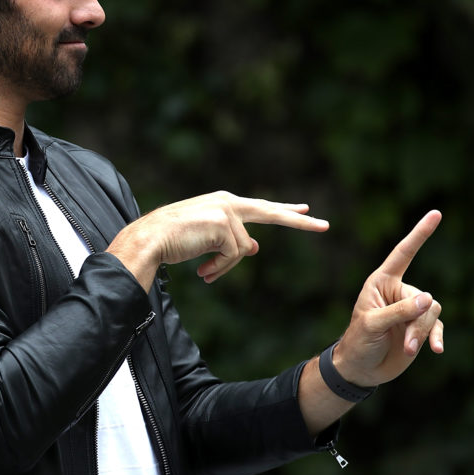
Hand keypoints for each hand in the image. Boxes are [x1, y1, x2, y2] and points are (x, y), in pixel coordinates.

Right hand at [108, 191, 329, 288]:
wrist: (148, 240)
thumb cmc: (169, 241)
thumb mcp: (205, 241)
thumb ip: (231, 241)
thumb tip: (255, 248)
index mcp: (222, 202)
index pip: (259, 206)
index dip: (283, 210)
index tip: (304, 211)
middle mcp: (227, 202)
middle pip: (270, 212)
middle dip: (298, 222)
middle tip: (325, 226)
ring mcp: (226, 211)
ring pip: (243, 250)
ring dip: (223, 267)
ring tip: (204, 272)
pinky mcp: (223, 224)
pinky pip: (234, 256)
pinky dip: (219, 268)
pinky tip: (202, 271)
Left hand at [332, 210, 443, 387]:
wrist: (361, 367)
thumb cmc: (359, 341)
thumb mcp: (372, 324)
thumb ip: (399, 312)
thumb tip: (429, 300)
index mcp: (381, 281)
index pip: (403, 253)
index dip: (419, 234)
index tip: (436, 214)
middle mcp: (398, 291)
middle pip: (423, 297)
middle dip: (416, 322)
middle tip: (405, 343)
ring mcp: (410, 309)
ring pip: (432, 312)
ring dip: (421, 332)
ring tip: (407, 348)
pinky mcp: (420, 326)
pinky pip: (437, 326)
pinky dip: (436, 337)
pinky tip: (435, 350)